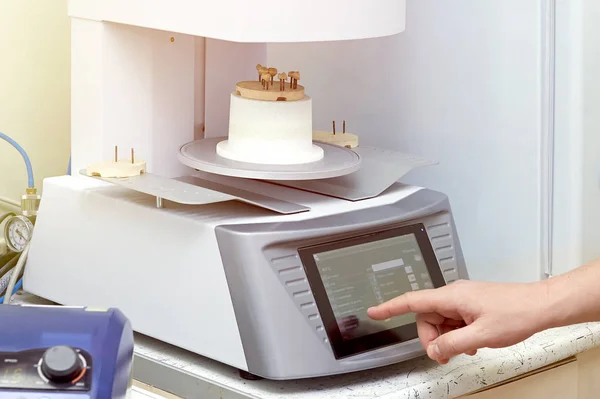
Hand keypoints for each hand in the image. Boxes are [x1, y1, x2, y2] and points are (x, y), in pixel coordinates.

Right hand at [367, 280, 548, 363]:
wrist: (539, 306)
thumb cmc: (516, 313)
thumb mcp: (481, 336)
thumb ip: (452, 343)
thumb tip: (434, 350)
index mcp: (452, 296)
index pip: (412, 301)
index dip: (390, 307)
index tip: (374, 311)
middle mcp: (454, 295)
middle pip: (426, 317)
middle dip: (431, 338)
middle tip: (445, 354)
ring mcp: (463, 300)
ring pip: (440, 321)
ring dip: (447, 338)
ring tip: (465, 348)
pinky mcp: (471, 305)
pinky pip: (454, 321)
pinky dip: (457, 334)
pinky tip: (472, 342)